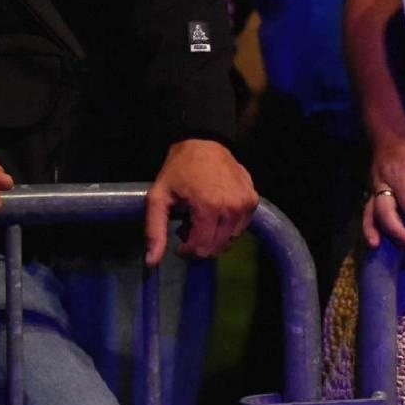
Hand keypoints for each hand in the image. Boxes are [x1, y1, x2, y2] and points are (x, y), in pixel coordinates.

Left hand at [144, 138, 257, 264]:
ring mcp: (246, 204)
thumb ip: (155, 231)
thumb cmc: (179, 169)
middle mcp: (232, 208)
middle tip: (189, 226)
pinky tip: (216, 212)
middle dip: (200, 243)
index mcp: (209, 208)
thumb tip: (151, 262)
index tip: (178, 239)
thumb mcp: (158, 197)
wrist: (204, 141)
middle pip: (217, 247)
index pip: (201, 248)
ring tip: (202, 218)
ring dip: (214, 236)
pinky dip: (228, 226)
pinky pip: (241, 226)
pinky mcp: (253, 200)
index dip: (186, 250)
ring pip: (230, 239)